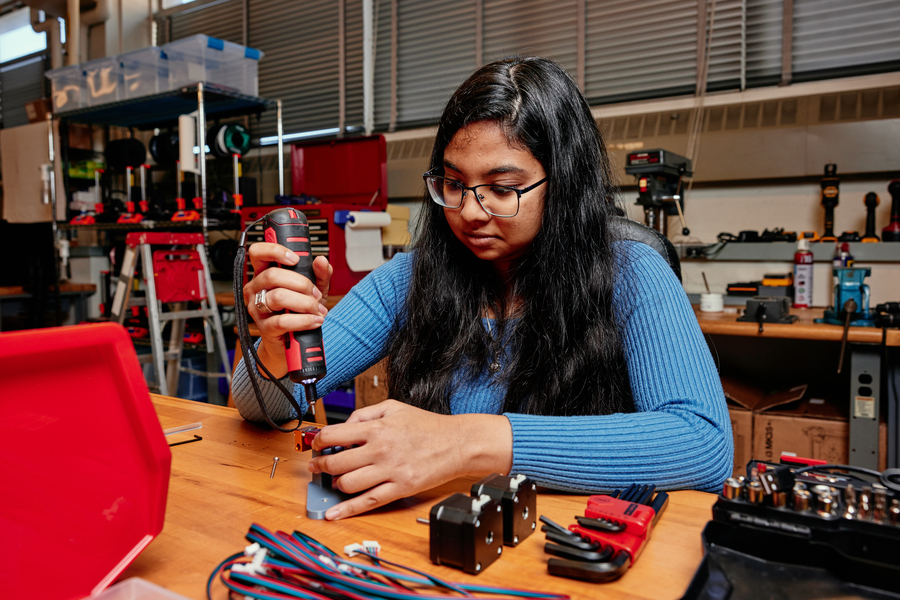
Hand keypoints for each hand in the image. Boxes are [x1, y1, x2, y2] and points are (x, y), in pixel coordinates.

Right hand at [242, 243, 332, 378]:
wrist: (295, 344)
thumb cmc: (300, 312)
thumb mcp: (313, 289)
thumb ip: (320, 273)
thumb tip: (321, 260)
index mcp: (264, 274)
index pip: (258, 252)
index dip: (275, 250)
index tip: (296, 258)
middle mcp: (256, 289)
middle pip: (272, 275)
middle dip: (301, 283)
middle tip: (315, 294)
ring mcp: (257, 309)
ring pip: (278, 297)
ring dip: (304, 303)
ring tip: (317, 310)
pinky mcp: (264, 328)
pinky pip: (282, 321)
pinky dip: (304, 320)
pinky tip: (314, 321)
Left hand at [309, 400, 512, 519]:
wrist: (457, 443)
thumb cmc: (428, 426)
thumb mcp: (394, 407)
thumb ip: (366, 413)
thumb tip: (345, 426)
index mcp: (377, 428)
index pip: (334, 436)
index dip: (319, 442)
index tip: (316, 445)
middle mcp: (380, 450)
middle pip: (336, 463)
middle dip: (321, 466)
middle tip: (317, 466)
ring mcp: (390, 471)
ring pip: (348, 484)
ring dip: (336, 484)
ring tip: (338, 480)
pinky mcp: (400, 488)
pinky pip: (368, 502)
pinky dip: (347, 510)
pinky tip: (334, 513)